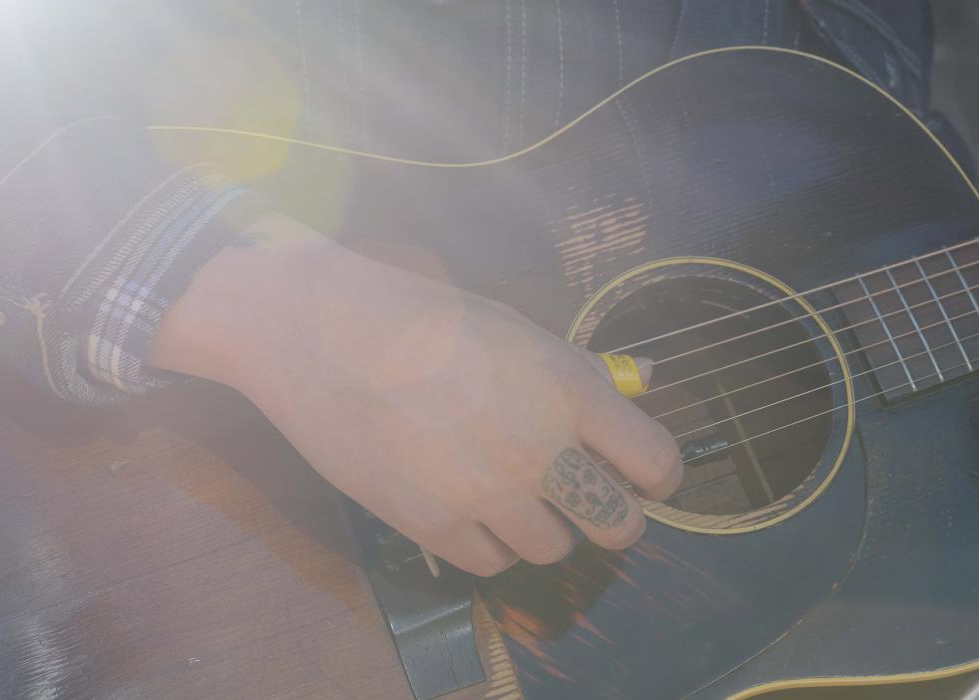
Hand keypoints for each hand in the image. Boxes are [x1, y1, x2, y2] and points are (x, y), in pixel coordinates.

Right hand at [148, 215, 683, 575]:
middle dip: (612, 516)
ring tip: (512, 495)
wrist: (321, 332)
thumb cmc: (423, 316)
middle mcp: (541, 450)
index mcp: (570, 391)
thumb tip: (645, 383)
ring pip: (553, 549)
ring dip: (543, 527)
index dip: (657, 476)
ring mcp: (488, 494)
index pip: (657, 462)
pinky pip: (491, 563)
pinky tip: (469, 507)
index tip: (640, 477)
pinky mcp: (434, 525)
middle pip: (618, 524)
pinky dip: (489, 543)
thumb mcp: (516, 329)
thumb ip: (581, 370)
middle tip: (585, 500)